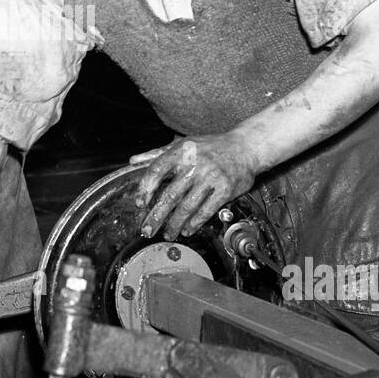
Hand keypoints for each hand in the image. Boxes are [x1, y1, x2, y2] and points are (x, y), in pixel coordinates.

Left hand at [131, 131, 258, 240]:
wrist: (245, 147)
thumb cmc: (211, 146)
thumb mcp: (183, 144)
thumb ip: (157, 153)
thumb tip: (133, 160)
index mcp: (180, 152)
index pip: (156, 170)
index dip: (145, 188)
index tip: (139, 203)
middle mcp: (194, 164)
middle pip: (170, 195)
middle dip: (156, 216)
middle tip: (147, 229)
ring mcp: (210, 177)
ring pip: (187, 206)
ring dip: (175, 224)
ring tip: (168, 233)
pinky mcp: (224, 189)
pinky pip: (206, 211)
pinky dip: (194, 223)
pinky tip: (187, 230)